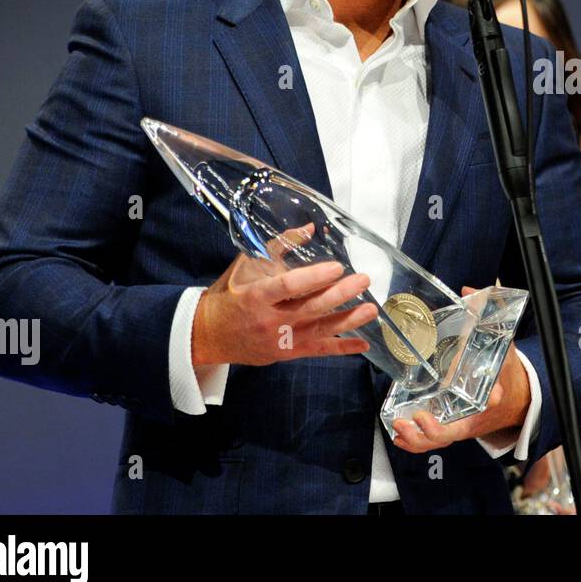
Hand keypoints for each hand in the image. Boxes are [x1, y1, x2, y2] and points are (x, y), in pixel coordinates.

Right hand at [192, 223, 377, 366]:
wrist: (209, 335)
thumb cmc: (230, 294)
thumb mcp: (247, 264)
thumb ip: (278, 245)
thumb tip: (310, 227)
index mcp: (256, 296)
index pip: (288, 286)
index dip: (313, 277)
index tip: (337, 266)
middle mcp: (270, 320)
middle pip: (310, 308)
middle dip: (340, 294)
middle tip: (363, 281)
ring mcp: (280, 340)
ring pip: (319, 330)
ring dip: (348, 320)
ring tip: (371, 309)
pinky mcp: (286, 354)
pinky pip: (318, 351)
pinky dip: (341, 348)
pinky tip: (363, 345)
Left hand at [391, 287, 530, 452]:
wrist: (512, 398)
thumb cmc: (502, 371)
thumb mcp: (502, 342)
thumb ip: (488, 316)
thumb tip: (469, 292)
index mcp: (492, 393)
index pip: (494, 397)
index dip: (491, 398)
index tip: (492, 395)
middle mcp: (474, 413)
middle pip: (455, 432)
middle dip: (435, 429)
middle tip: (420, 417)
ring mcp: (460, 424)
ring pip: (439, 440)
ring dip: (418, 439)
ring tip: (400, 427)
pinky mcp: (449, 428)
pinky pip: (432, 441)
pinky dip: (414, 442)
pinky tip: (399, 435)